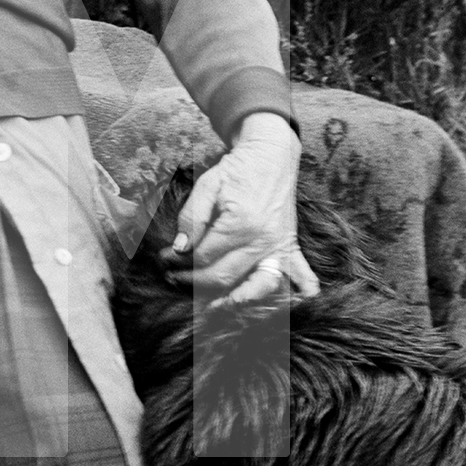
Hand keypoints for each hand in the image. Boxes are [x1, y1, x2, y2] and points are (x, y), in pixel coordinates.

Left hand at [160, 113, 318, 304]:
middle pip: (223, 276)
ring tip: (210, 306)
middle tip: (173, 277)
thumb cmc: (238, 170)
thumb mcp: (207, 186)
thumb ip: (192, 218)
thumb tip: (180, 249)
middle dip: (193, 281)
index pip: (203, 256)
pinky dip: (299, 293)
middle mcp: (264, 241)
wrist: (271, 156)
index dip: (178, 260)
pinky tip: (284, 309)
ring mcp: (280, 246)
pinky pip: (301, 276)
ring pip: (256, 287)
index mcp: (241, 224)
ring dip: (233, 300)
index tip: (164, 258)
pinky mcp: (290, 246)